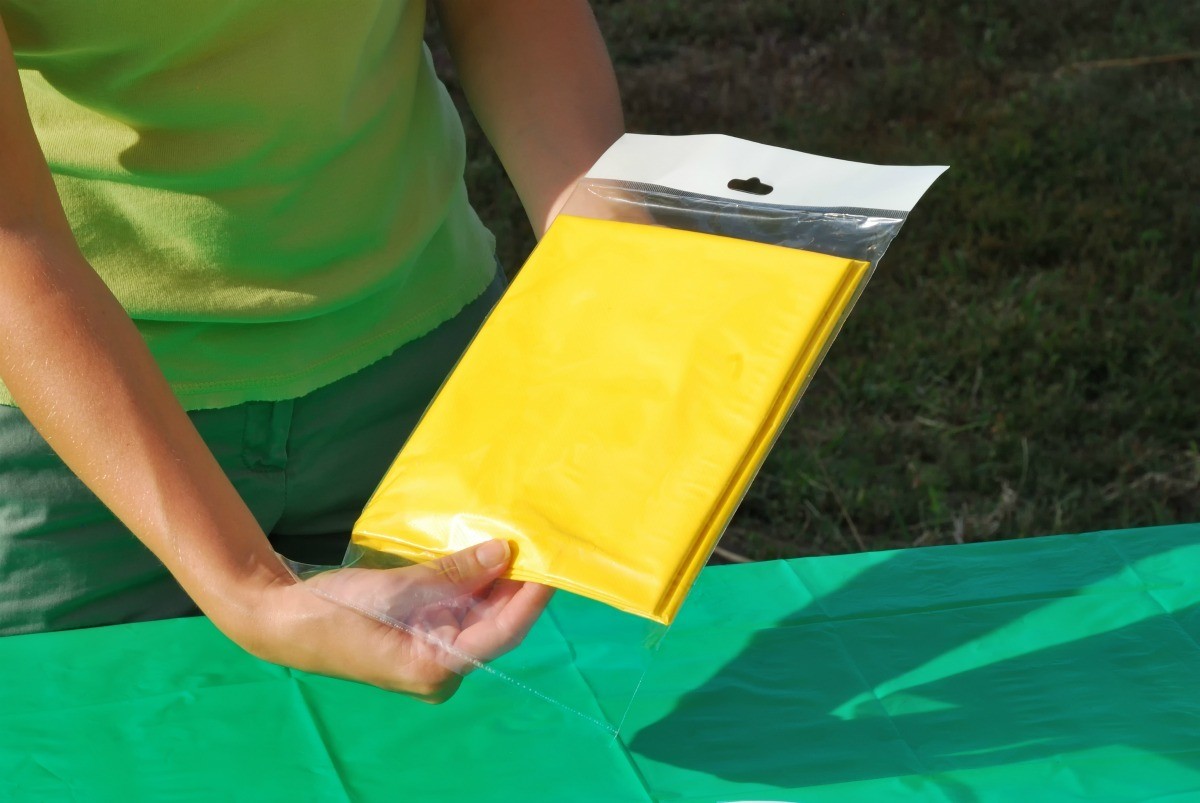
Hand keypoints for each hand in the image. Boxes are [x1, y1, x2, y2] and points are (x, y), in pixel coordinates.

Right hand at [238, 540, 552, 701]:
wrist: (283, 621)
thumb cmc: (333, 610)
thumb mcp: (395, 587)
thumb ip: (452, 572)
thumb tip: (502, 552)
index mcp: (435, 668)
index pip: (502, 631)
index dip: (531, 596)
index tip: (554, 562)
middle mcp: (443, 668)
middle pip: (496, 623)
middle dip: (519, 583)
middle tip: (542, 540)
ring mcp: (434, 654)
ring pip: (481, 615)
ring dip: (498, 581)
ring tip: (523, 539)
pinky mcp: (425, 638)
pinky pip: (461, 610)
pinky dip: (475, 584)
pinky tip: (488, 552)